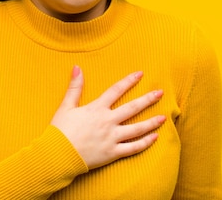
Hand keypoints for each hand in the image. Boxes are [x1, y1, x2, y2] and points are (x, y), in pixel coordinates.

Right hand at [50, 66, 165, 169]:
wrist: (57, 154)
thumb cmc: (60, 130)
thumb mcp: (66, 106)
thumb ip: (74, 87)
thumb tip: (77, 67)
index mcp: (97, 108)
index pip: (116, 90)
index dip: (129, 81)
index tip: (140, 74)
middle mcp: (107, 121)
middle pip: (132, 108)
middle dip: (148, 99)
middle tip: (160, 93)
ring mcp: (112, 137)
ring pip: (137, 128)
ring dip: (151, 122)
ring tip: (163, 117)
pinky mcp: (112, 153)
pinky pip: (133, 148)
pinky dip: (145, 143)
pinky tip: (154, 138)